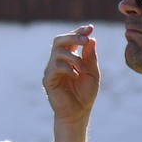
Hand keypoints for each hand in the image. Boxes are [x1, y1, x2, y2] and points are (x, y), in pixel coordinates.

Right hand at [43, 25, 98, 141]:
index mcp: (70, 57)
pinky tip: (75, 76)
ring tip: (82, 68)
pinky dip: (68, 68)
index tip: (90, 27)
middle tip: (85, 38)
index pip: (71, 39)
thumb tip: (91, 39)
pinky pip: (55, 67)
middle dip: (72, 36)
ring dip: (73, 56)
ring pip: (57, 52)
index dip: (79, 31)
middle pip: (59, 40)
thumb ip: (90, 57)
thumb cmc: (85, 94)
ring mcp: (52, 69)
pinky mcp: (48, 79)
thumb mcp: (92, 73)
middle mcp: (58, 61)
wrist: (78, 113)